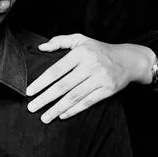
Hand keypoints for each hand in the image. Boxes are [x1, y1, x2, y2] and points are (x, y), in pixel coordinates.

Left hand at [26, 34, 152, 121]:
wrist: (128, 60)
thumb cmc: (99, 50)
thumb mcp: (81, 39)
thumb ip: (60, 41)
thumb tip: (41, 48)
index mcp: (80, 52)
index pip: (56, 70)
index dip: (41, 82)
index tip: (29, 92)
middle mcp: (90, 65)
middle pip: (63, 86)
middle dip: (45, 98)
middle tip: (31, 108)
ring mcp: (100, 78)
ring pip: (74, 96)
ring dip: (57, 108)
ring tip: (44, 117)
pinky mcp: (108, 90)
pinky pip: (88, 102)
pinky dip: (74, 110)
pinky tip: (62, 115)